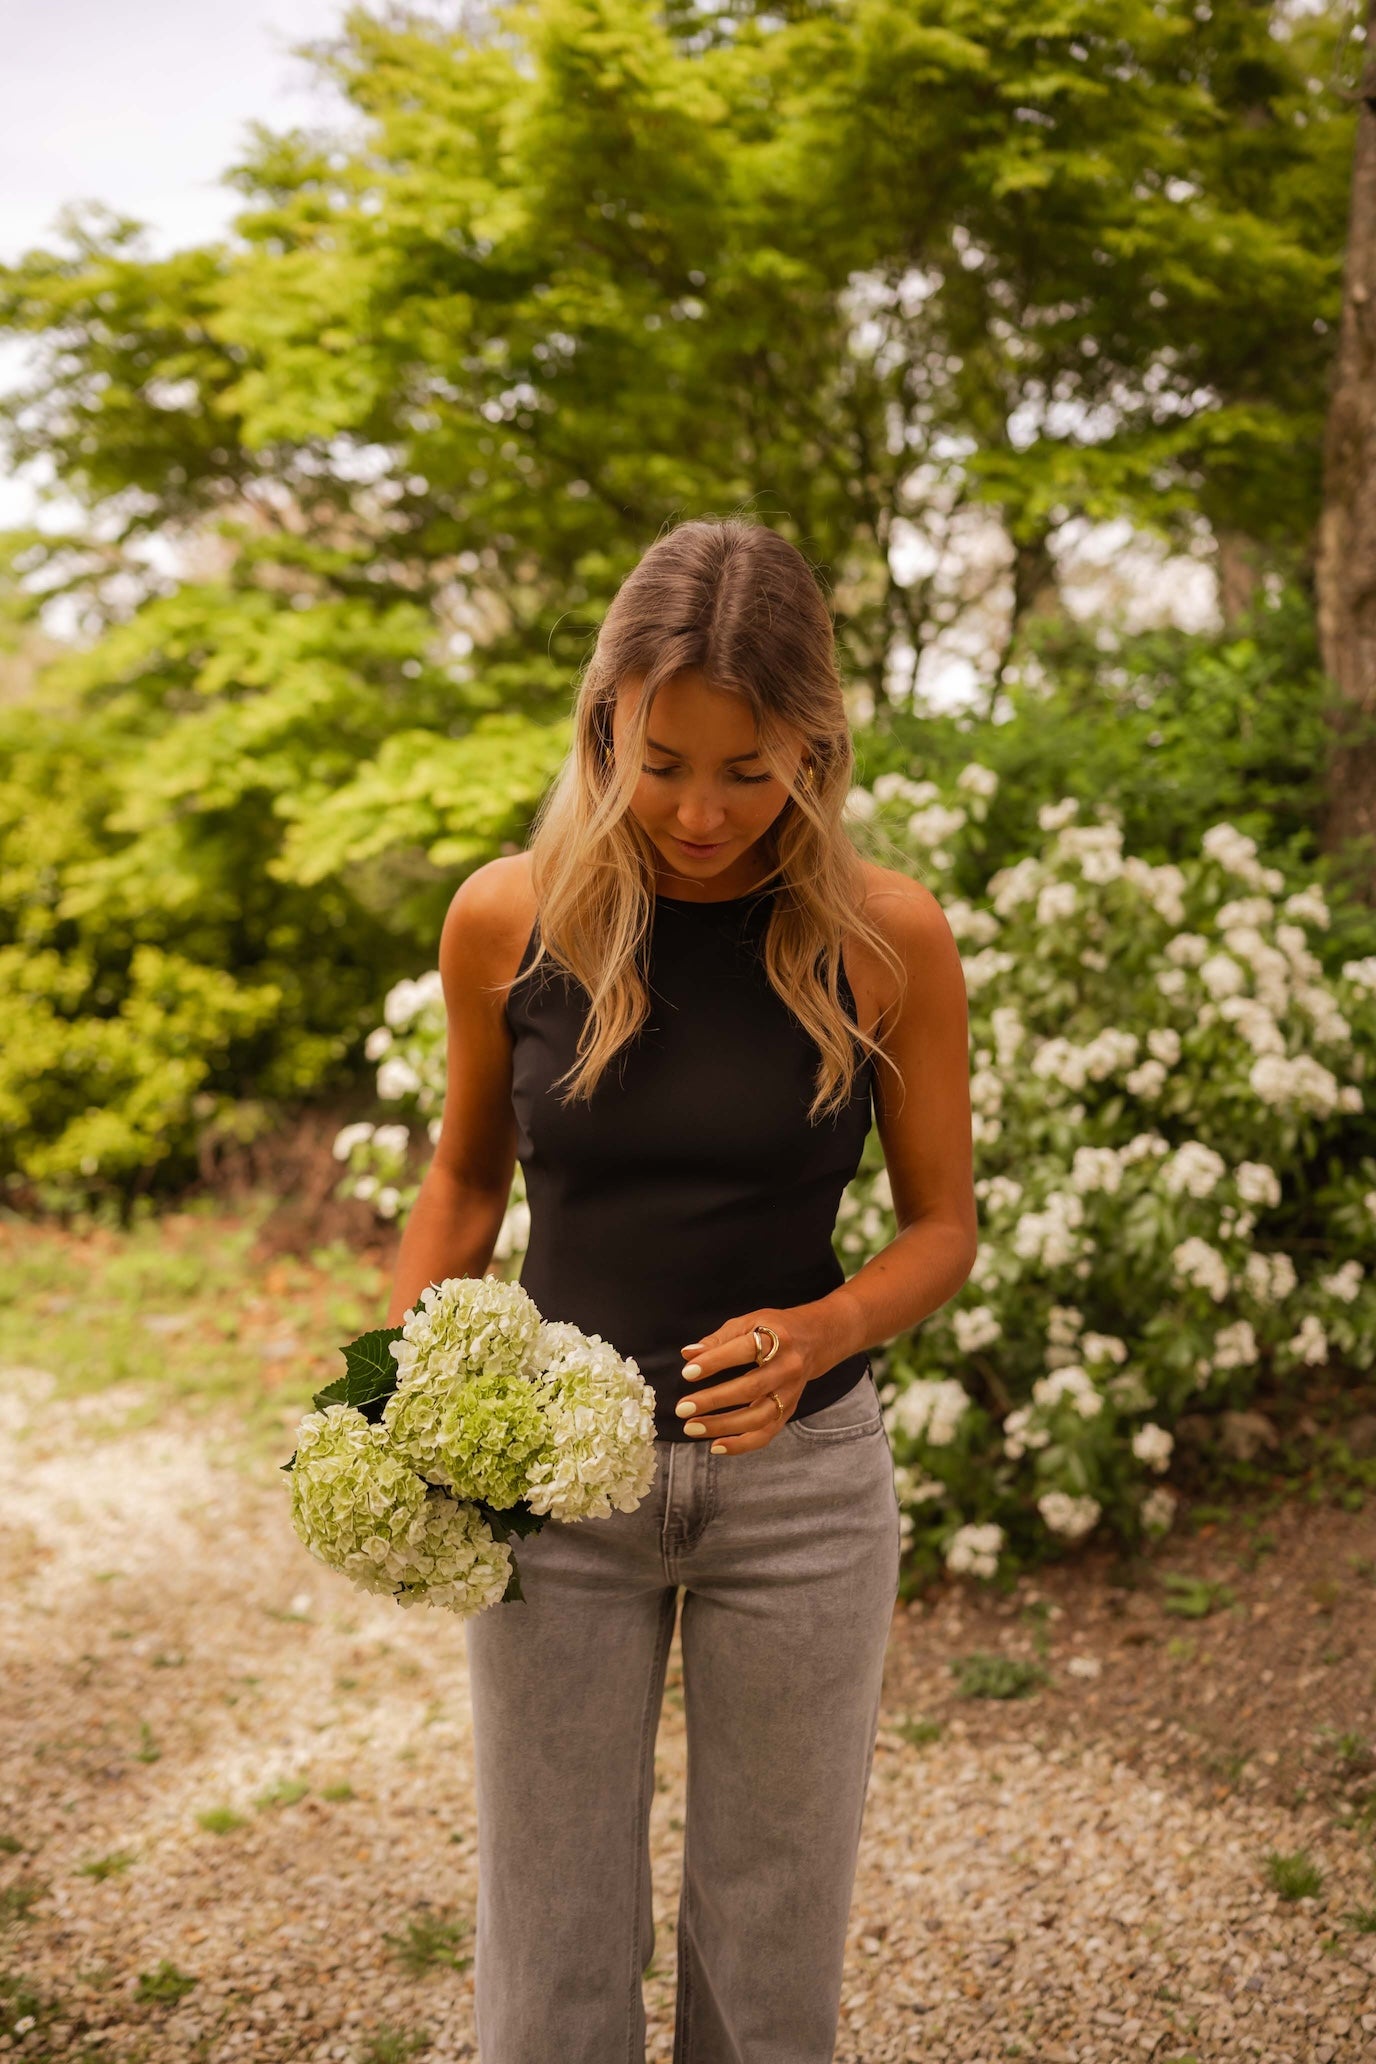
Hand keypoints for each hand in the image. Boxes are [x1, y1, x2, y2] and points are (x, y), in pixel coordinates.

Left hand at [675, 1302, 850, 1454]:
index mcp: (777, 1338)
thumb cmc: (775, 1329)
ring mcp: (790, 1393)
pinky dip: (741, 1444)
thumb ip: (718, 1339)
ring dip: (723, 1426)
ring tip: (692, 1428)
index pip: (744, 1350)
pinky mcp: (789, 1410)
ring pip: (758, 1416)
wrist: (816, 1340)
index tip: (687, 1372)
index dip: (715, 1361)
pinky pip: (766, 1433)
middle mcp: (788, 1367)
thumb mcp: (749, 1322)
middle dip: (714, 1400)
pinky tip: (716, 1447)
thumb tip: (688, 1355)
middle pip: (751, 1388)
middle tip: (682, 1408)